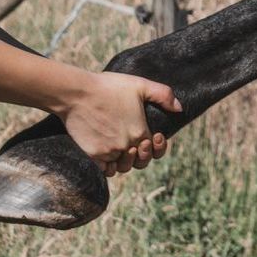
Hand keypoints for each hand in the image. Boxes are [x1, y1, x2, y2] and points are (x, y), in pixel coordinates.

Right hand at [58, 71, 181, 176]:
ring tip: (124, 149)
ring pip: (122, 167)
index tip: (154, 136)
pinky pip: (105, 171)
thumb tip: (180, 109)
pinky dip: (109, 167)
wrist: (77, 93)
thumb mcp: (140, 85)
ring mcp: (108, 152)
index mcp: (140, 131)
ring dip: (126, 161)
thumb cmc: (109, 87)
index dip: (157, 146)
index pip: (155, 150)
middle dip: (143, 155)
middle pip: (140, 162)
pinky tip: (109, 155)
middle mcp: (126, 145)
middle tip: (137, 144)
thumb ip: (163, 95)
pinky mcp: (92, 155)